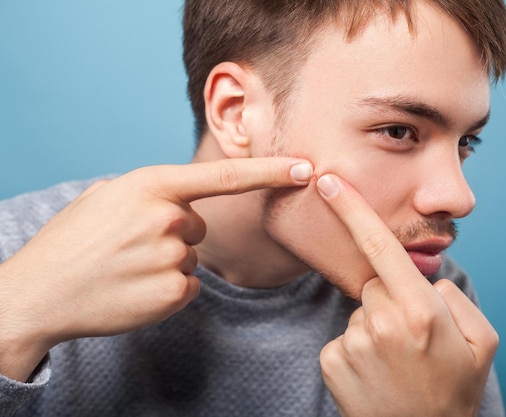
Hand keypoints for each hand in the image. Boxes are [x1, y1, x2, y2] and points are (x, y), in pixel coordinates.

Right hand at [0, 158, 312, 381]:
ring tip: (126, 267)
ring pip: (192, 258)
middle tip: (131, 245)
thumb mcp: (106, 196)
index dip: (270, 170)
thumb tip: (186, 202)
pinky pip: (189, 285)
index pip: (225, 176)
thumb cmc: (72, 240)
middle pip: (199, 225)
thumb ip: (153, 191)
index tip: (305, 167)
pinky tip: (135, 288)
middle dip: (174, 233)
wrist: (39, 293)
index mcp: (151, 185)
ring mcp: (173, 257)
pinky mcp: (175, 293)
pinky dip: (168, 289)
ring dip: (167, 262)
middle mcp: (168, 218)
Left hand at [316, 174, 497, 416]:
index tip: (329, 182)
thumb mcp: (481, 342)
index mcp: (420, 310)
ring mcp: (353, 342)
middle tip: (412, 336)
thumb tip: (424, 280)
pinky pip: (344, 336)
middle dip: (391, 297)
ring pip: (361, 309)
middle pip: (375, 282)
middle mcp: (381, 322)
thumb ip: (455, 298)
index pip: (380, 247)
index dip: (352, 210)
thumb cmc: (454, 390)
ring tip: (396, 359)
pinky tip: (376, 371)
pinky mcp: (332, 360)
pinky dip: (358, 347)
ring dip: (376, 324)